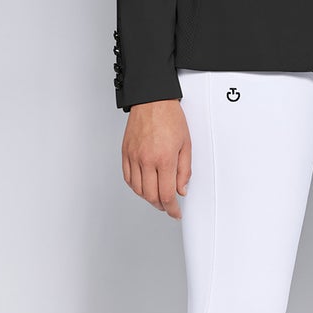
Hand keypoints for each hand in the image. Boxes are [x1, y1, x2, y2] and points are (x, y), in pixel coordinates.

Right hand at [122, 99, 191, 217]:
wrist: (152, 100)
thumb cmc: (170, 117)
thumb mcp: (186, 144)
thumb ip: (184, 170)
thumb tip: (182, 189)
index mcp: (164, 158)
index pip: (167, 194)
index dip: (172, 208)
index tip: (175, 212)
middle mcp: (146, 160)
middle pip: (151, 196)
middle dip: (161, 205)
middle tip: (168, 206)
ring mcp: (134, 157)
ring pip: (138, 189)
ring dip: (148, 198)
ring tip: (157, 197)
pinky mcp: (125, 153)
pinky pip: (128, 178)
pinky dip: (136, 187)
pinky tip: (144, 186)